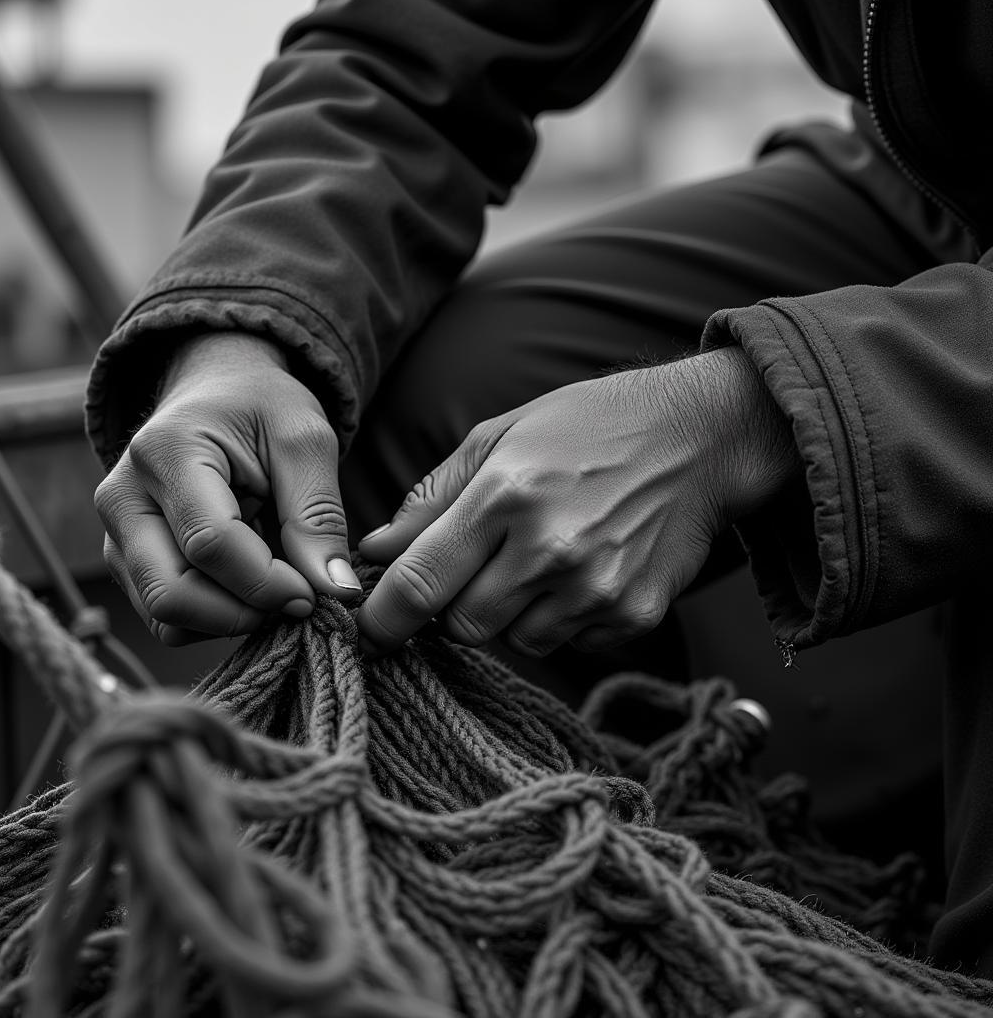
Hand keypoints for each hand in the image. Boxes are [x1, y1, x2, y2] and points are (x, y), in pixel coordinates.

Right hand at [94, 332, 361, 644]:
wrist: (216, 389)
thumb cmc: (262, 407)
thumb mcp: (306, 441)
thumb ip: (320, 515)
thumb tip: (337, 591)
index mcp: (165, 452)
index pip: (211, 544)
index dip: (269, 583)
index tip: (317, 593)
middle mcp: (123, 498)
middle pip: (171, 595)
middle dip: (245, 613)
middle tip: (298, 598)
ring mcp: (116, 535)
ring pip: (165, 619)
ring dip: (231, 619)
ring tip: (275, 583)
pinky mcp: (125, 563)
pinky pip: (165, 622)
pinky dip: (214, 621)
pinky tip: (249, 587)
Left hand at [356, 347, 797, 657]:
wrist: (699, 438)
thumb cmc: (588, 427)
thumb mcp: (501, 436)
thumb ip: (431, 499)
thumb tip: (376, 552)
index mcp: (507, 495)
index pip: (421, 583)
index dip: (383, 616)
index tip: (373, 624)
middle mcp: (552, 549)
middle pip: (462, 626)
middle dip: (456, 605)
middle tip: (482, 564)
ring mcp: (597, 590)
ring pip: (515, 642)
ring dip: (512, 613)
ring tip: (543, 558)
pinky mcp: (633, 616)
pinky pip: (568, 645)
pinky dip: (561, 619)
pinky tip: (583, 571)